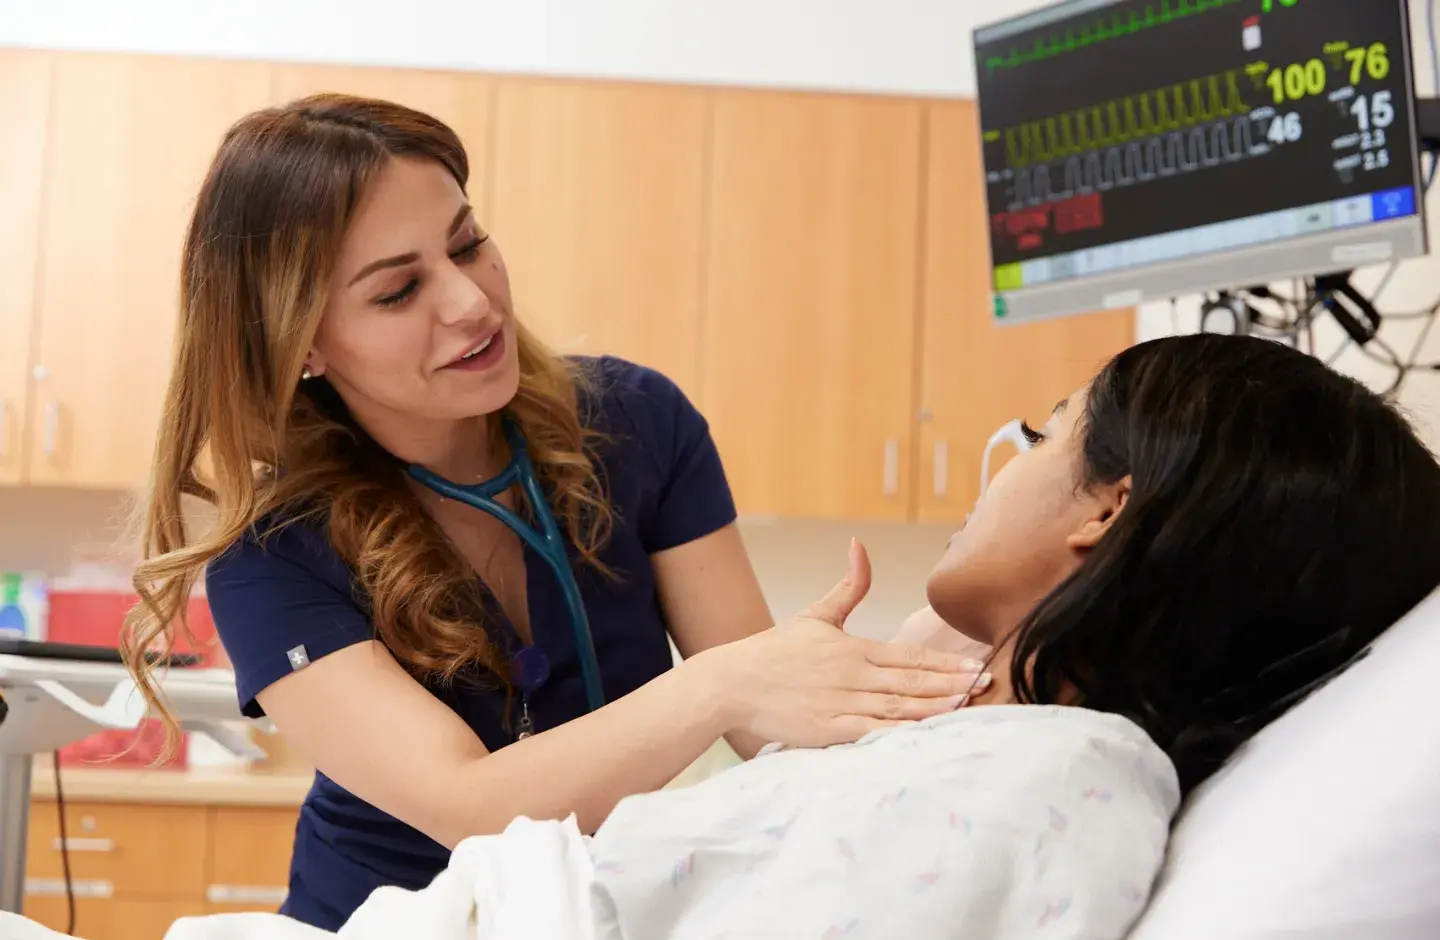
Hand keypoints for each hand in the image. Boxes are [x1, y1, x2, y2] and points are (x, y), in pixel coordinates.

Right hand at [695, 540, 987, 748]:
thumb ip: (849, 585)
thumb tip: (860, 546)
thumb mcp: (816, 614)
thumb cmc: (775, 651)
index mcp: (853, 649)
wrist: (733, 682)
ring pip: (897, 708)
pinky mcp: (827, 730)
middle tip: (987, 684)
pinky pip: (870, 733)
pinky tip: (924, 736)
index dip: (945, 662)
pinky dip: (899, 734)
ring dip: (934, 708)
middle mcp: (852, 676)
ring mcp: (841, 704)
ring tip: (967, 706)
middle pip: (911, 682)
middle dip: (952, 684)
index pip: (910, 656)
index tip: (976, 665)